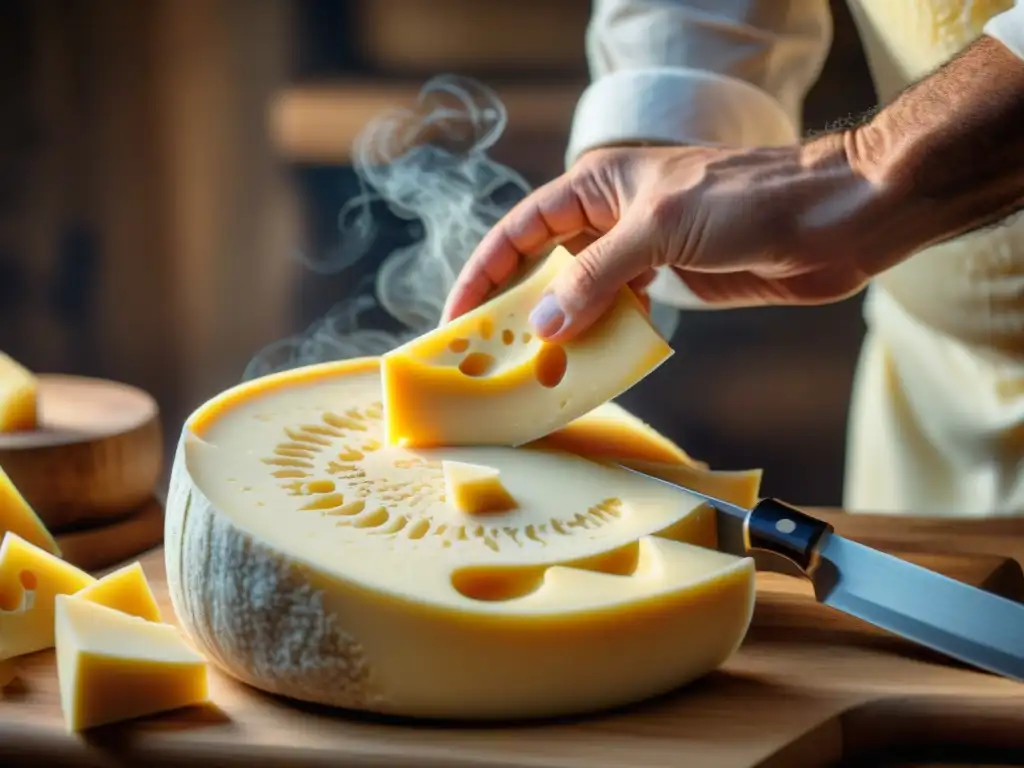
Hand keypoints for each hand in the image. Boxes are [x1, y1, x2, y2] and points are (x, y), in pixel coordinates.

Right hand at [442, 137, 899, 341]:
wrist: (832, 218)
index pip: (520, 230)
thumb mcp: (660, 228)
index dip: (484, 271)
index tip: (457, 316)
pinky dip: (603, 336)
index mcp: (597, 185)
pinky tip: (591, 361)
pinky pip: (619, 312)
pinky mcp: (670, 280)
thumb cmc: (750, 198)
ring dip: (560, 328)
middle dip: (515, 305)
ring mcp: (640, 251)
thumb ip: (598, 276)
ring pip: (581, 293)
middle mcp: (610, 217)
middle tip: (485, 353)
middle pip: (544, 264)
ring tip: (532, 369)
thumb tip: (546, 324)